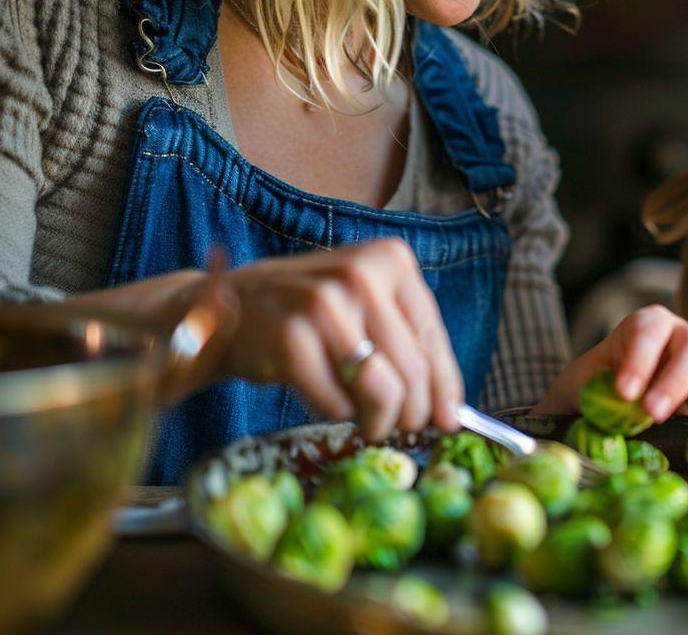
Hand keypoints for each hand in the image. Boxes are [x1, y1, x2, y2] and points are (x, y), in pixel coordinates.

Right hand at [216, 239, 462, 439]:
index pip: (433, 340)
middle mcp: (361, 274)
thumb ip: (410, 349)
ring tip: (365, 420)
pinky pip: (336, 404)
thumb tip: (451, 414)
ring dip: (377, 421)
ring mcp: (323, 304)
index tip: (447, 422)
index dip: (444, 389)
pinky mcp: (291, 337)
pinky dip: (335, 413)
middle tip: (397, 428)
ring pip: (381, 391)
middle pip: (412, 372)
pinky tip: (323, 397)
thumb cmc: (316, 314)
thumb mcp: (369, 309)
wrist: (237, 306)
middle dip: (411, 415)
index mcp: (390, 260)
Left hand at [535, 304, 687, 436]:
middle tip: (655, 413)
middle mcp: (680, 337)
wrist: (594, 411)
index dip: (641, 358)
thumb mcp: (579, 390)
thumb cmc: (586, 394)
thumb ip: (590, 397)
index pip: (649, 330)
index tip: (624, 393)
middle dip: (678, 380)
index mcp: (645, 327)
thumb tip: (613, 407)